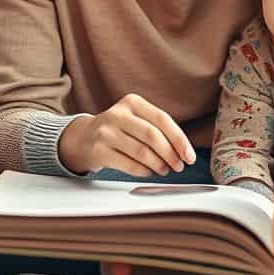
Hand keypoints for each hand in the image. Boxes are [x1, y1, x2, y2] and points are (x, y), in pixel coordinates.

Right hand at [58, 93, 196, 176]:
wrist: (83, 137)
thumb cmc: (119, 129)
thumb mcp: (135, 119)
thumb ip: (158, 129)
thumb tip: (183, 151)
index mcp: (132, 102)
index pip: (163, 120)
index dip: (179, 140)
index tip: (190, 156)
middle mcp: (117, 114)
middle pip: (153, 136)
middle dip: (171, 155)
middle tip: (179, 166)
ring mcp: (106, 132)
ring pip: (142, 152)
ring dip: (159, 165)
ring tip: (165, 169)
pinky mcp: (99, 151)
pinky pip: (130, 165)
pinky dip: (145, 171)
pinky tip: (150, 171)